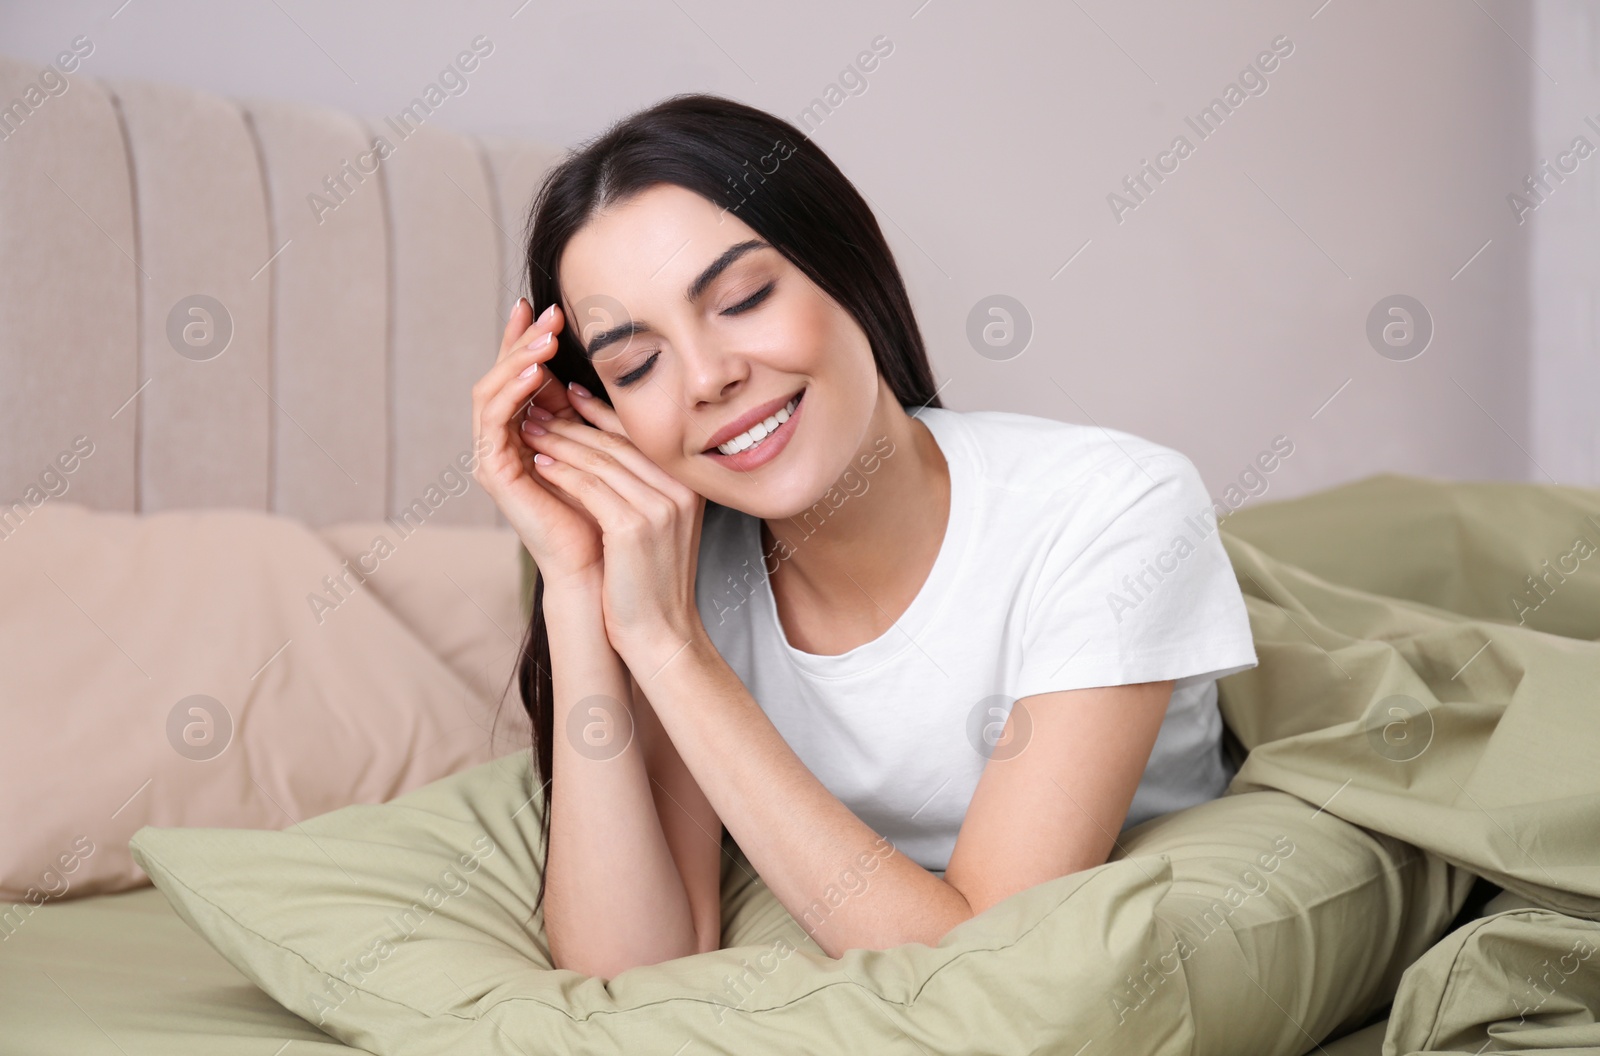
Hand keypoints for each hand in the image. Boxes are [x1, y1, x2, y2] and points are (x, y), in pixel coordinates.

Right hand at [471, 298, 601, 592]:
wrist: (601, 564)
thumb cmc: (607, 510)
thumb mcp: (602, 446)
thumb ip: (589, 413)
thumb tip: (590, 372)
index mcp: (527, 431)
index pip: (520, 374)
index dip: (528, 340)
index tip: (546, 306)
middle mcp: (504, 441)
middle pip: (501, 375)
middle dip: (522, 340)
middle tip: (546, 311)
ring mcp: (494, 456)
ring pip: (492, 391)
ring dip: (516, 360)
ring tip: (544, 338)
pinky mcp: (493, 473)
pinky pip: (493, 421)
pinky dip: (511, 393)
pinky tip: (533, 374)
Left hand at [519, 384, 707, 670]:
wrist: (662, 634)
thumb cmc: (650, 583)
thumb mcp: (658, 528)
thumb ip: (644, 488)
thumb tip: (607, 449)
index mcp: (690, 486)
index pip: (639, 436)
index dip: (601, 411)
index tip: (570, 395)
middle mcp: (680, 490)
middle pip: (618, 441)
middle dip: (573, 421)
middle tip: (538, 407)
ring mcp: (660, 507)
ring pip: (600, 459)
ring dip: (559, 440)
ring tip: (530, 427)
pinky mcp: (634, 527)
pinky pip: (590, 486)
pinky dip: (561, 471)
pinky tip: (539, 462)